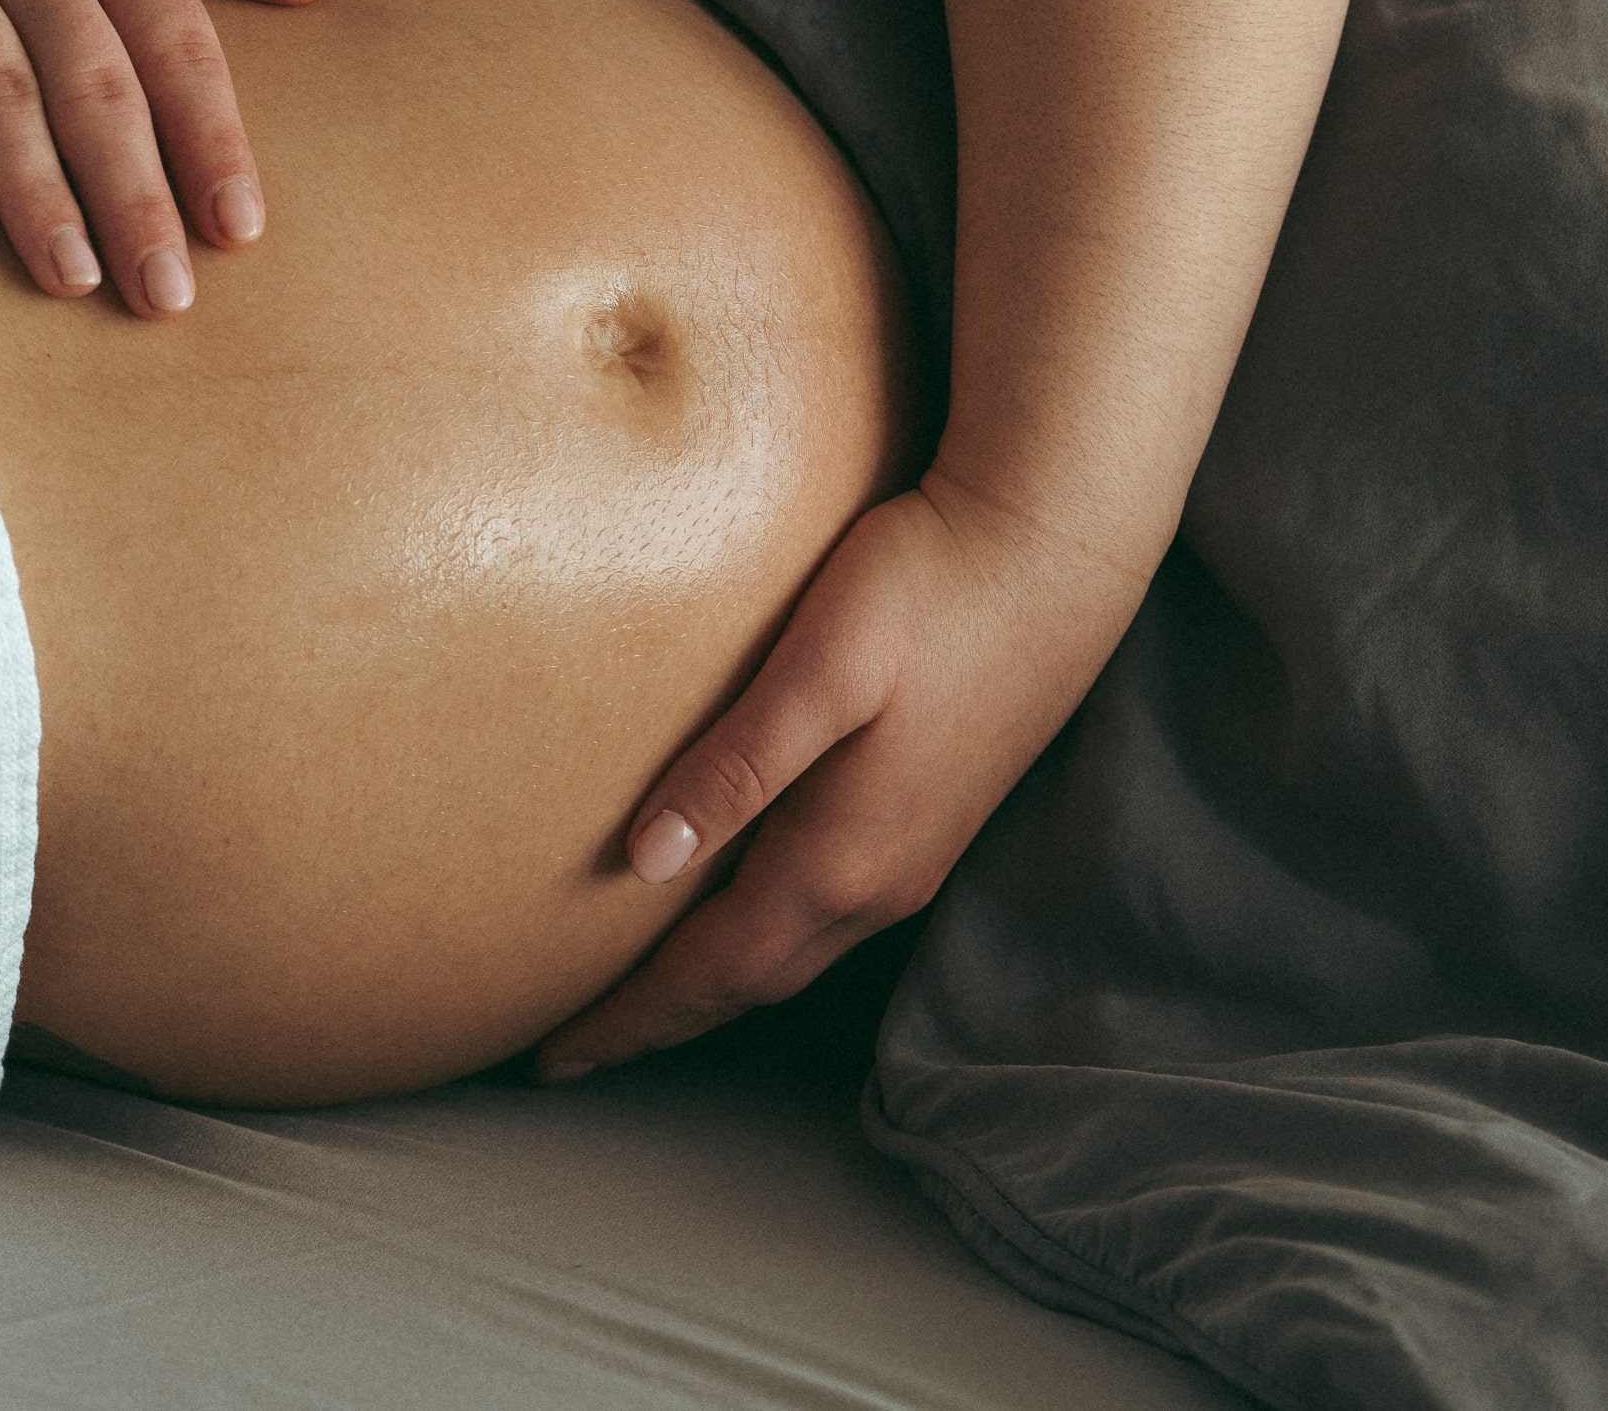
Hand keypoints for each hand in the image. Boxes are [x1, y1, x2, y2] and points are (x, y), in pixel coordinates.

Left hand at [533, 471, 1159, 1079]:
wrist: (1053, 547)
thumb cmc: (925, 589)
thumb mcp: (818, 671)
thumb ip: (736, 767)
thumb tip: (644, 860)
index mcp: (841, 856)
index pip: (710, 972)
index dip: (629, 1018)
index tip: (554, 1060)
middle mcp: (881, 880)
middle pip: (748, 980)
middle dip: (660, 1020)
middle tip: (571, 1047)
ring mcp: (912, 855)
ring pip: (790, 953)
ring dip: (712, 986)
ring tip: (636, 997)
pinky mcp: (927, 819)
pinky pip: (822, 916)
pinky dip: (758, 941)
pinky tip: (727, 913)